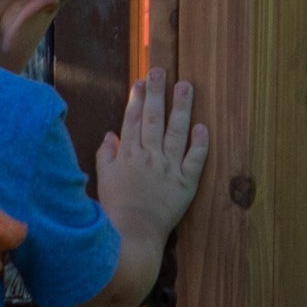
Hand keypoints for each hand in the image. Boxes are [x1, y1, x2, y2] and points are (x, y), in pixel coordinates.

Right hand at [95, 70, 206, 239]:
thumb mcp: (104, 180)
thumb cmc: (115, 209)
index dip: (136, 98)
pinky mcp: (185, 184)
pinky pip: (195, 160)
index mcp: (128, 155)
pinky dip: (199, 144)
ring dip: (181, 108)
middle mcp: (149, 156)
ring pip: (176, 132)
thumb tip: (111, 135)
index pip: (132, 120)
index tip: (141, 80)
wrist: (133, 235)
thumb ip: (106, 155)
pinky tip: (202, 126)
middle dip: (156, 93)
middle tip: (160, 71)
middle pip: (153, 119)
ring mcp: (169, 169)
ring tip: (185, 86)